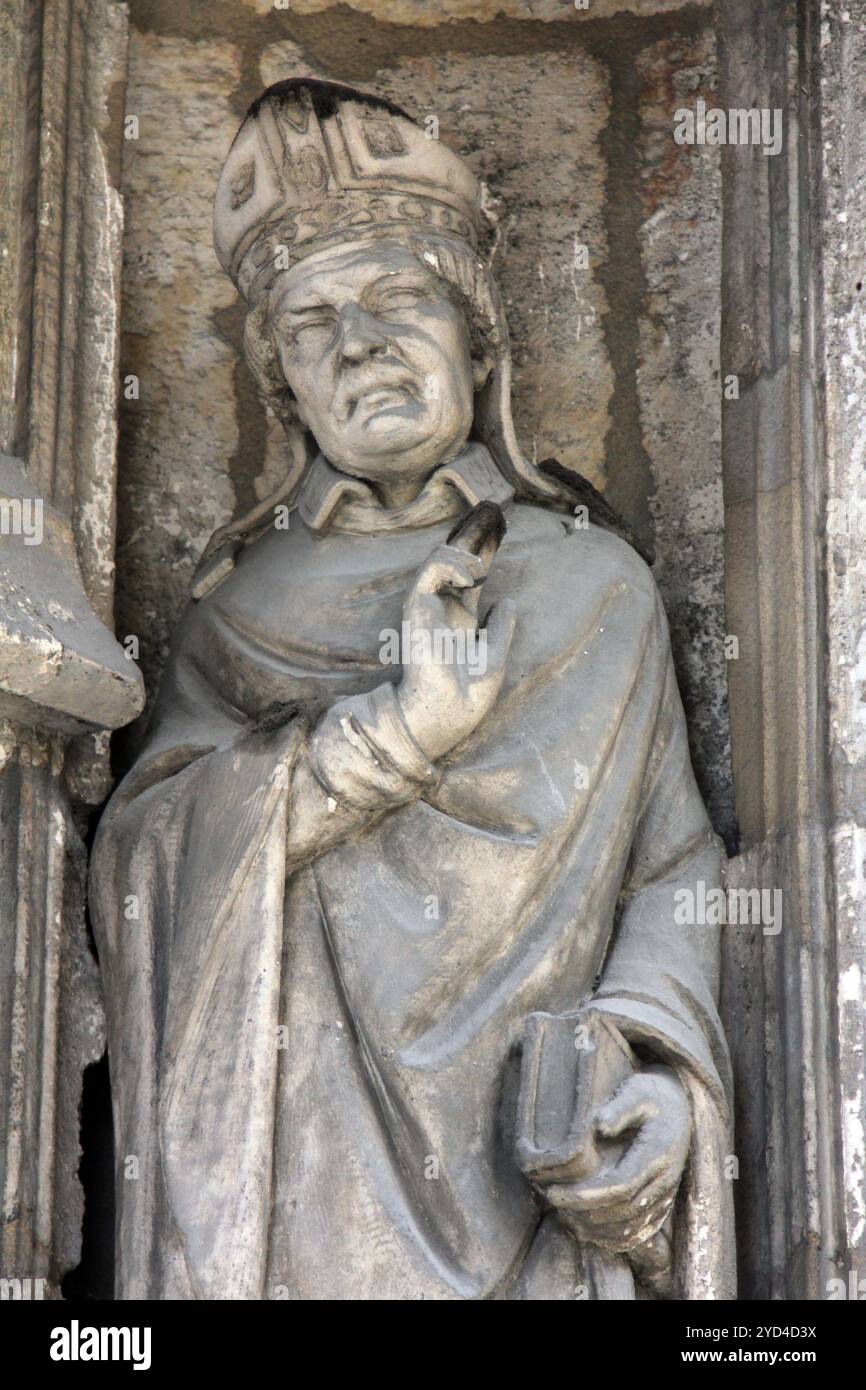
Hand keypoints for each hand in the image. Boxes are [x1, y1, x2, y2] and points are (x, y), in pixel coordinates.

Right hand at [397, 531, 515, 762]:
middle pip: (454, 562)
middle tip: (492, 517)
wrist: (449, 711)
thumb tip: (507, 601)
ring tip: (481, 567)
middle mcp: (444, 611)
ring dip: (462, 554)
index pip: (471, 579)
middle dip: (472, 539)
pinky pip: (429, 573)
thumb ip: (500, 628)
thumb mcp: (495, 655)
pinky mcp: (417, 608)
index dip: (483, 554)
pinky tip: (471, 576)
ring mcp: (429, 608)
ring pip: (438, 560)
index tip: (498, 534)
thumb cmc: (469, 694)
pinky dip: (450, 566)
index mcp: (461, 621)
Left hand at [544, 1064, 689, 1254]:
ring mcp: (666, 1194)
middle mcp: (665, 1179)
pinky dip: (613, 1237)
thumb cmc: (651, 1094)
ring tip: (564, 1215)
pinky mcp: (663, 1202)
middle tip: (552, 1201)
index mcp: (658, 1152)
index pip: (621, 1185)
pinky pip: (641, 1232)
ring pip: (632, 1227)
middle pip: (623, 1211)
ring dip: (596, 1228)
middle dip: (584, 1211)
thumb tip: (600, 1126)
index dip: (587, 1195)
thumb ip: (619, 1108)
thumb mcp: (636, 1091)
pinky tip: (587, 1229)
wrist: (680, 1105)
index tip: (555, 1191)